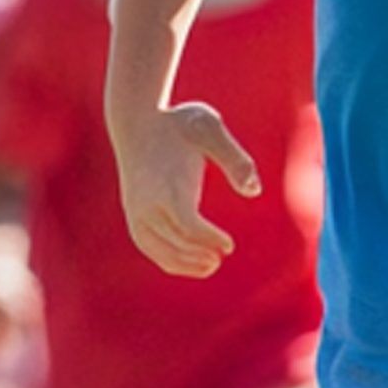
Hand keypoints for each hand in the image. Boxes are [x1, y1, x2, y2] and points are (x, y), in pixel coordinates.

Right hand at [113, 102, 257, 278]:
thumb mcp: (210, 129)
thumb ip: (235, 159)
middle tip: (222, 258)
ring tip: (211, 265)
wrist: (136, 121)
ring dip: (185, 263)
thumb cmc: (178, 123)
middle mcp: (148, 201)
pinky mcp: (132, 213)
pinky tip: (190, 263)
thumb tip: (254, 191)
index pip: (188, 224)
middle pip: (175, 241)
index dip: (210, 239)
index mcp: (168, 183)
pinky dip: (167, 259)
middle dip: (200, 254)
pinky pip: (148, 245)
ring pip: (159, 249)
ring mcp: (136, 209)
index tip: (229, 245)